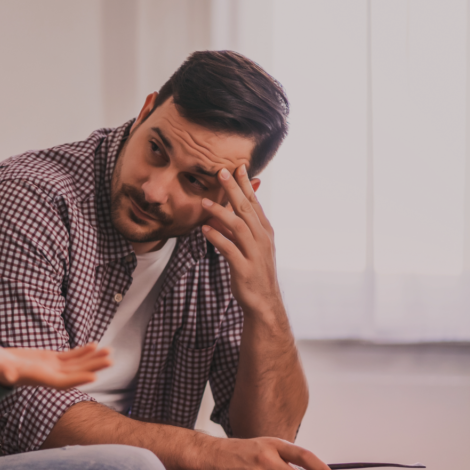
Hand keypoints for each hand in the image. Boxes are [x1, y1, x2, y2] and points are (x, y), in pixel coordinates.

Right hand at [0, 343, 111, 388]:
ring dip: (93, 359)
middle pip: (75, 373)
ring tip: (109, 352)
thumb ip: (4, 371)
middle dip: (93, 366)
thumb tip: (9, 375)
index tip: (94, 376)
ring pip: (76, 364)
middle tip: (111, 360)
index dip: (78, 379)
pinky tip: (94, 345)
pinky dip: (82, 352)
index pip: (62, 382)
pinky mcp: (50, 359)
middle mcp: (48, 376)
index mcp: (39, 379)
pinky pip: (70, 356)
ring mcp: (50, 367)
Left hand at [201, 165, 282, 319]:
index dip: (246, 185)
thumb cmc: (254, 272)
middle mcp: (262, 239)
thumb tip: (218, 216)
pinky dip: (216, 237)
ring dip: (221, 212)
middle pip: (246, 209)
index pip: (254, 203)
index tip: (237, 167)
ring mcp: (254, 253)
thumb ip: (235, 230)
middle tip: (222, 171)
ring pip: (238, 226)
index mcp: (264, 231)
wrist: (264, 302)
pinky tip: (204, 229)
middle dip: (234, 189)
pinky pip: (229, 249)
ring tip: (205, 202)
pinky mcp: (244, 268)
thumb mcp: (248, 247)